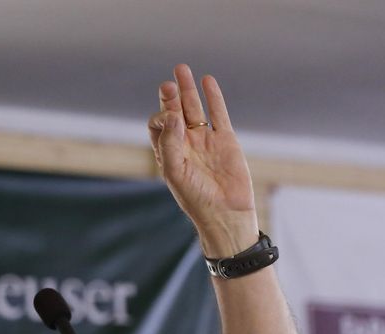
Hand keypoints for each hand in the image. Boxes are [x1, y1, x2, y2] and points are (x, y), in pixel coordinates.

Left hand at [148, 64, 257, 255]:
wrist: (225, 212)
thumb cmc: (195, 197)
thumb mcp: (175, 172)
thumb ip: (170, 143)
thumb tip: (173, 115)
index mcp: (168, 153)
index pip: (159, 126)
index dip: (161, 117)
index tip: (169, 119)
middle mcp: (185, 144)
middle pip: (174, 112)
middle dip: (170, 97)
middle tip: (168, 83)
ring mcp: (205, 140)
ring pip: (195, 109)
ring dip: (187, 90)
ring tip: (181, 69)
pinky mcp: (226, 140)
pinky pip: (218, 114)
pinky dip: (213, 97)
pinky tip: (207, 80)